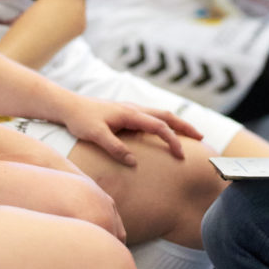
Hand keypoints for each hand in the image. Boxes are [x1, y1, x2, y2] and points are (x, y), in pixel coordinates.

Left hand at [59, 97, 201, 165]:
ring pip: (160, 114)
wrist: (67, 105)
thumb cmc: (80, 120)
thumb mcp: (95, 135)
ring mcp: (130, 109)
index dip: (172, 140)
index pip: (159, 126)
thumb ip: (115, 148)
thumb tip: (134, 162)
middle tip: (201, 138)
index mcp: (130, 114)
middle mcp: (133, 109)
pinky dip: (164, 122)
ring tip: (189, 134)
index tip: (181, 155)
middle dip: (185, 126)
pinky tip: (164, 132)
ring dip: (176, 123)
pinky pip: (151, 116)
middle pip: (166, 115)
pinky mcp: (125, 112)